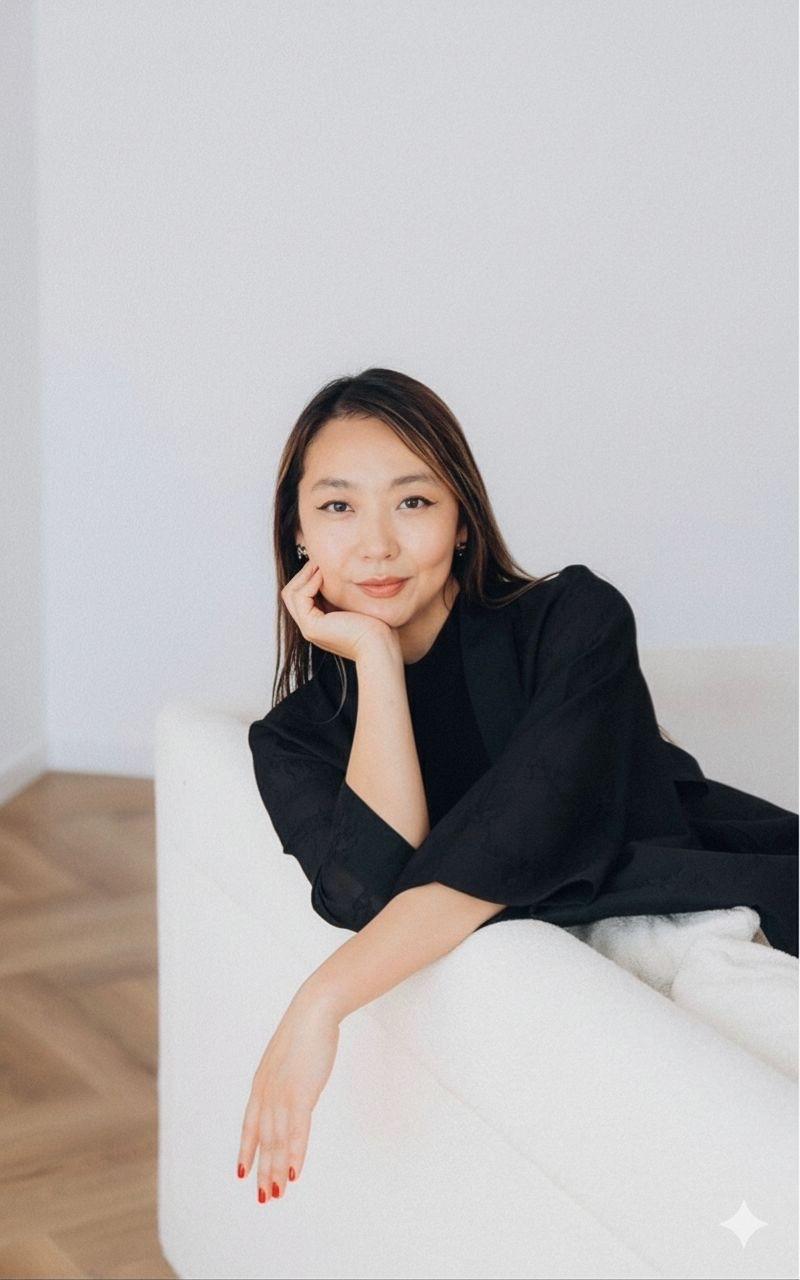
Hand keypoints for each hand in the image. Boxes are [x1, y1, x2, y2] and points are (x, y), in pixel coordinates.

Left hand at [237, 990, 340, 1203]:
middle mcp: (267, 1092)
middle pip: (263, 1139)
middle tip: (264, 1196)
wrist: (314, 1009)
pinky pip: (296, 1131)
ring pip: (277, 1140)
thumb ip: (286, 1075)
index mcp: (262, 1083)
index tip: (242, 1172)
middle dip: (263, 1169)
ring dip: (276, 1169)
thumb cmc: (306, 1030)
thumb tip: (291, 1085)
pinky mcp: (300, 1093)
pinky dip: (294, 1153)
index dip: (246, 1149)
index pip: (250, 1124)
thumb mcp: (289, 1056)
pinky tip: (294, 1172)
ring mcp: (282, 1093)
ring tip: (277, 1192)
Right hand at [281, 559, 398, 662]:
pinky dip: (309, 582)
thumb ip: (343, 593)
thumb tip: (338, 571)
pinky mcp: (311, 627)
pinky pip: (300, 597)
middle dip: (303, 574)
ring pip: (291, 593)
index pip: (301, 595)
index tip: (323, 563)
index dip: (308, 577)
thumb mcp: (355, 605)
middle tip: (318, 560)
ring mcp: (308, 628)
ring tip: (320, 565)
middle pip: (291, 593)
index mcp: (319, 623)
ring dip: (304, 575)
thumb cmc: (375, 627)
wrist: (379, 646)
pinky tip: (323, 575)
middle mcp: (310, 626)